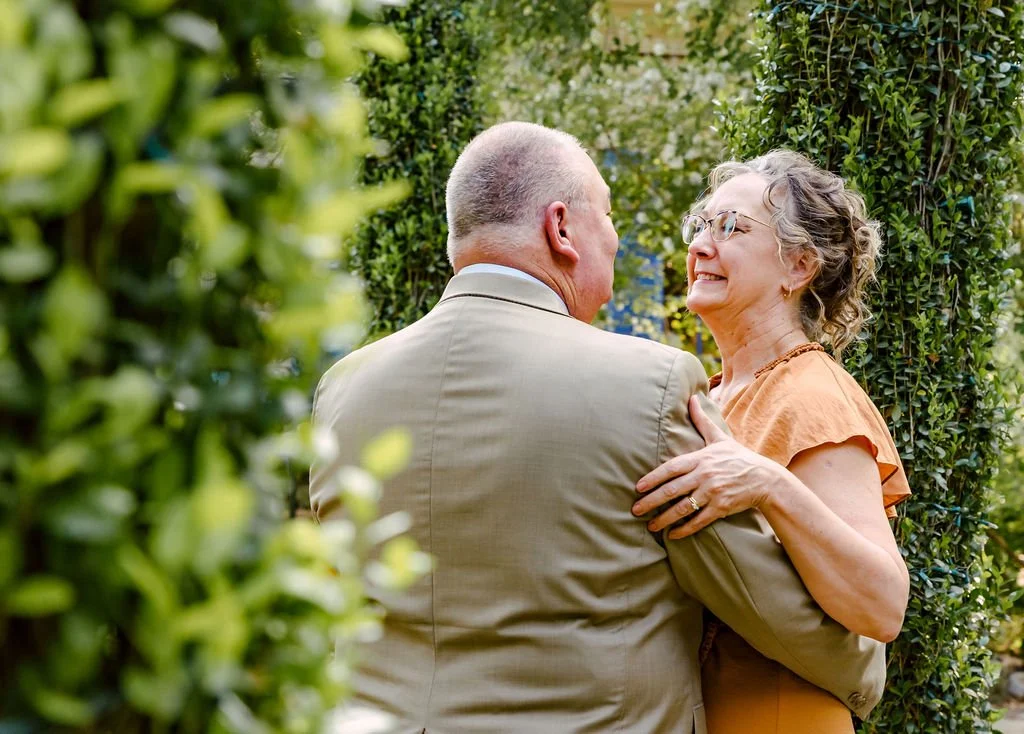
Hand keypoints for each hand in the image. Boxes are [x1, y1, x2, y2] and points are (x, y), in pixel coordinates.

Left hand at [632, 395, 787, 539]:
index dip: (652, 478)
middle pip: (672, 490)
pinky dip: (685, 530)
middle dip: (651, 501)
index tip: (637, 487)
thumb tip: (692, 397)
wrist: (765, 479)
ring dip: (664, 519)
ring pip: (683, 508)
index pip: (671, 468)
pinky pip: (699, 521)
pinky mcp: (721, 508)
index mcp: (701, 458)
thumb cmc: (738, 457)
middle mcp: (704, 476)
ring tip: (650, 526)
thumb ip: (702, 420)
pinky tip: (672, 536)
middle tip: (635, 510)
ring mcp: (713, 493)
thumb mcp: (719, 438)